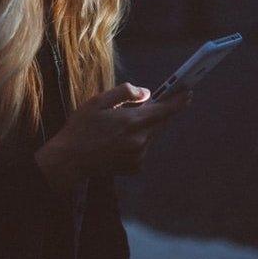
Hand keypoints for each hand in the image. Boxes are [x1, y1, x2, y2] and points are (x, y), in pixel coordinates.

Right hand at [34, 82, 189, 190]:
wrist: (69, 160)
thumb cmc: (81, 128)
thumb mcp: (98, 101)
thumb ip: (125, 93)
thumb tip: (146, 93)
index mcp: (133, 122)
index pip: (166, 109)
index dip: (179, 99)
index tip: (188, 91)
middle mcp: (141, 140)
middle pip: (159, 122)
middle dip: (155, 112)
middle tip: (140, 106)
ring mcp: (139, 156)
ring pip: (150, 135)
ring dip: (143, 128)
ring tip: (118, 126)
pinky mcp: (135, 167)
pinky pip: (143, 148)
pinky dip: (136, 141)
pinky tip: (116, 141)